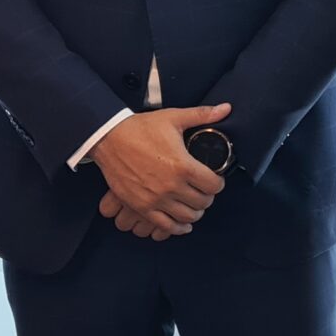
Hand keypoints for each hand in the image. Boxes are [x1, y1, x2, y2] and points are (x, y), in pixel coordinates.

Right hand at [90, 104, 230, 237]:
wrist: (108, 138)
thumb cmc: (141, 128)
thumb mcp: (173, 118)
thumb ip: (202, 115)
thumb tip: (226, 108)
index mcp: (183, 166)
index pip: (214, 185)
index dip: (218, 183)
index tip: (215, 179)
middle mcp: (171, 186)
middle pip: (203, 203)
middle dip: (207, 197)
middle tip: (204, 191)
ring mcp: (156, 199)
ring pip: (187, 217)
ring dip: (195, 212)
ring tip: (194, 204)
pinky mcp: (142, 207)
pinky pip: (166, 226)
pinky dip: (178, 228)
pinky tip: (183, 224)